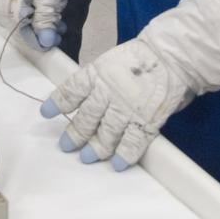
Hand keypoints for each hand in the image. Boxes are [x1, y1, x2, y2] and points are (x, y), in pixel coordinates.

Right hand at [0, 0, 68, 49]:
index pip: (19, 32)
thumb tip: (44, 42)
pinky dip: (37, 8)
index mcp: (8, 4)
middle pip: (19, 24)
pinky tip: (50, 7)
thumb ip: (45, 21)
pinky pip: (23, 2)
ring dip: (41, 20)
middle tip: (60, 31)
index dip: (37, 41)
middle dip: (40, 30)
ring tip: (60, 20)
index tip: (53, 44)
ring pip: (22, 13)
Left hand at [40, 36, 194, 169]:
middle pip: (85, 118)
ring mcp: (126, 108)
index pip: (71, 91)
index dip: (57, 103)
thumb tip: (93, 100)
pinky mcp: (145, 121)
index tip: (46, 113)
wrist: (173, 55)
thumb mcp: (113, 61)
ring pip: (105, 134)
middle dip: (74, 134)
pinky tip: (117, 164)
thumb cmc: (144, 56)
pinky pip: (132, 142)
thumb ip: (102, 81)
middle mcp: (107, 93)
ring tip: (88, 157)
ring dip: (96, 148)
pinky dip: (124, 155)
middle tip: (67, 146)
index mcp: (97, 74)